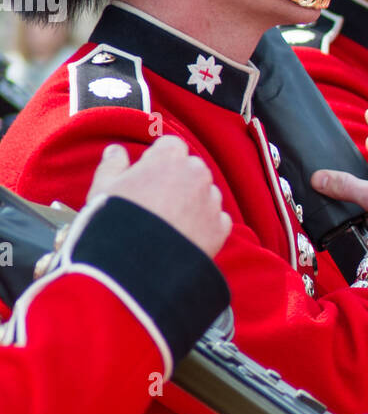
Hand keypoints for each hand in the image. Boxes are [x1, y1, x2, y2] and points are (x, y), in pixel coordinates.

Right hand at [87, 137, 231, 257]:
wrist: (133, 266)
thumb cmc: (114, 222)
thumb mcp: (102, 189)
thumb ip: (112, 166)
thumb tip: (116, 151)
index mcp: (168, 157)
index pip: (171, 146)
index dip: (158, 161)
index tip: (147, 178)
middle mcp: (196, 173)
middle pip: (192, 169)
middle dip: (178, 181)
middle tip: (156, 205)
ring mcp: (211, 201)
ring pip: (206, 195)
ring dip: (194, 204)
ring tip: (168, 226)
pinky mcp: (219, 229)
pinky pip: (217, 221)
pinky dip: (205, 228)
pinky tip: (184, 239)